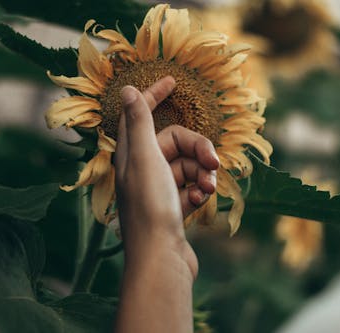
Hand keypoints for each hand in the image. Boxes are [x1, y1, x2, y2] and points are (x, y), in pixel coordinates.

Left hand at [115, 76, 218, 276]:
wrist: (160, 257)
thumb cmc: (151, 206)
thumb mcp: (146, 157)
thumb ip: (139, 122)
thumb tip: (126, 89)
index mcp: (131, 154)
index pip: (140, 114)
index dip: (154, 95)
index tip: (172, 81)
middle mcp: (143, 168)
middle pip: (177, 143)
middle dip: (200, 151)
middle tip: (213, 165)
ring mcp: (159, 188)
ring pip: (189, 166)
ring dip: (203, 175)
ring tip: (204, 192)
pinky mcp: (173, 206)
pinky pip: (192, 187)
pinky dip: (199, 192)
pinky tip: (198, 204)